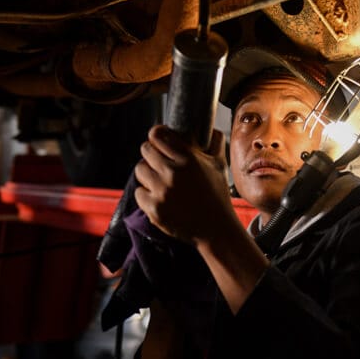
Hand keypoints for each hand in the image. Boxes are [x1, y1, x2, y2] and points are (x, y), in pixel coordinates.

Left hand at [133, 125, 237, 244]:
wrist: (216, 230)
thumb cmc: (218, 195)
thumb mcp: (220, 165)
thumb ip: (214, 142)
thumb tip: (209, 128)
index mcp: (188, 159)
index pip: (157, 134)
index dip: (157, 136)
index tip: (159, 141)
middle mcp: (172, 173)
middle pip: (145, 150)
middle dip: (152, 154)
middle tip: (159, 163)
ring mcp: (161, 192)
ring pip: (140, 170)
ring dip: (148, 174)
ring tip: (160, 181)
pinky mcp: (153, 208)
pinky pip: (139, 192)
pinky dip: (146, 194)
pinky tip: (160, 198)